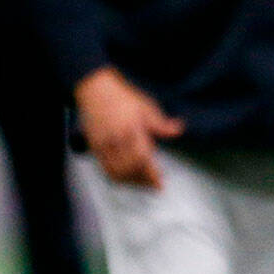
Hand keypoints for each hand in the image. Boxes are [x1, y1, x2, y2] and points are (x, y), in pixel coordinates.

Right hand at [75, 66, 184, 188]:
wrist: (94, 88)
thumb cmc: (121, 96)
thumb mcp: (145, 106)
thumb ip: (161, 123)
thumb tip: (179, 129)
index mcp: (130, 128)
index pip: (141, 158)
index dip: (151, 174)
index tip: (160, 184)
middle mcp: (115, 138)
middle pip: (128, 169)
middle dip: (142, 181)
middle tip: (154, 184)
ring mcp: (102, 143)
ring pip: (115, 172)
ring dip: (130, 181)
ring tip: (141, 182)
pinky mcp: (94, 145)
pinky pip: (105, 168)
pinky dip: (117, 176)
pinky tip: (127, 175)